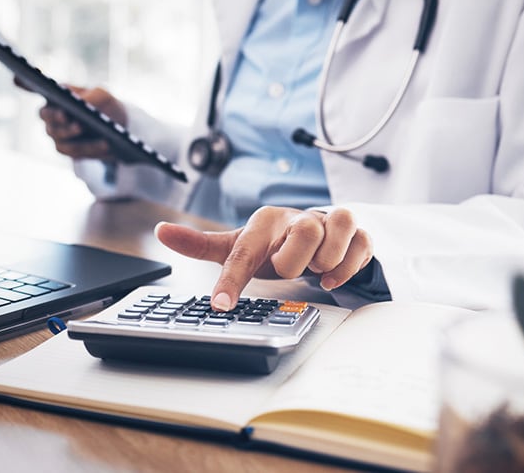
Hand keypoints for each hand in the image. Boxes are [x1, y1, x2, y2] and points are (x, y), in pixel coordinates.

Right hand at [26, 81, 127, 160]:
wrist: (117, 127)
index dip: (24, 83)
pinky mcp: (67, 150)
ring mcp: (56, 133)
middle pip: (45, 115)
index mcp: (55, 95)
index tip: (17, 76)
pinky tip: (105, 144)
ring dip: (72, 133)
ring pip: (58, 136)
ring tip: (86, 128)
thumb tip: (82, 104)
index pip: (35, 88)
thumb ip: (93, 96)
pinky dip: (90, 148)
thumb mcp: (103, 95)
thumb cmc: (104, 104)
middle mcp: (50, 114)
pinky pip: (74, 151)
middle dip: (54, 115)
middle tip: (66, 114)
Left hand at [154, 207, 372, 310]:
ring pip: (340, 226)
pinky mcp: (355, 234)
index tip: (219, 306)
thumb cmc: (269, 244)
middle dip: (297, 261)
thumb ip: (198, 243)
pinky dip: (349, 265)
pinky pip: (362, 243)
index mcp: (263, 222)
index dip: (230, 281)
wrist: (307, 234)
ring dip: (328, 258)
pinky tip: (332, 276)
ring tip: (315, 270)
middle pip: (306, 232)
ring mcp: (329, 223)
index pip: (242, 251)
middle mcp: (297, 217)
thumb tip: (161, 230)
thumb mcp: (234, 246)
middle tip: (290, 269)